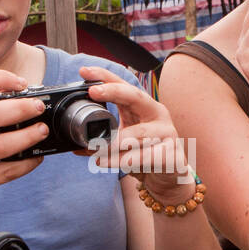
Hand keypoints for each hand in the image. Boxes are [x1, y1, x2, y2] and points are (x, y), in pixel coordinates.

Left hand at [78, 65, 195, 205]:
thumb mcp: (122, 143)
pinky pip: (146, 156)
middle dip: (113, 91)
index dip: (105, 77)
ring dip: (114, 144)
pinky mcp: (172, 153)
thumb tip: (76, 144)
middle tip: (93, 92)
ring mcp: (168, 132)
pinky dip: (128, 161)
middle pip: (136, 96)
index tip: (85, 72)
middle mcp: (157, 114)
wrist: (169, 178)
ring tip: (97, 154)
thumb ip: (103, 140)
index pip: (123, 86)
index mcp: (143, 107)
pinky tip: (119, 165)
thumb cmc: (144, 155)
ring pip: (137, 133)